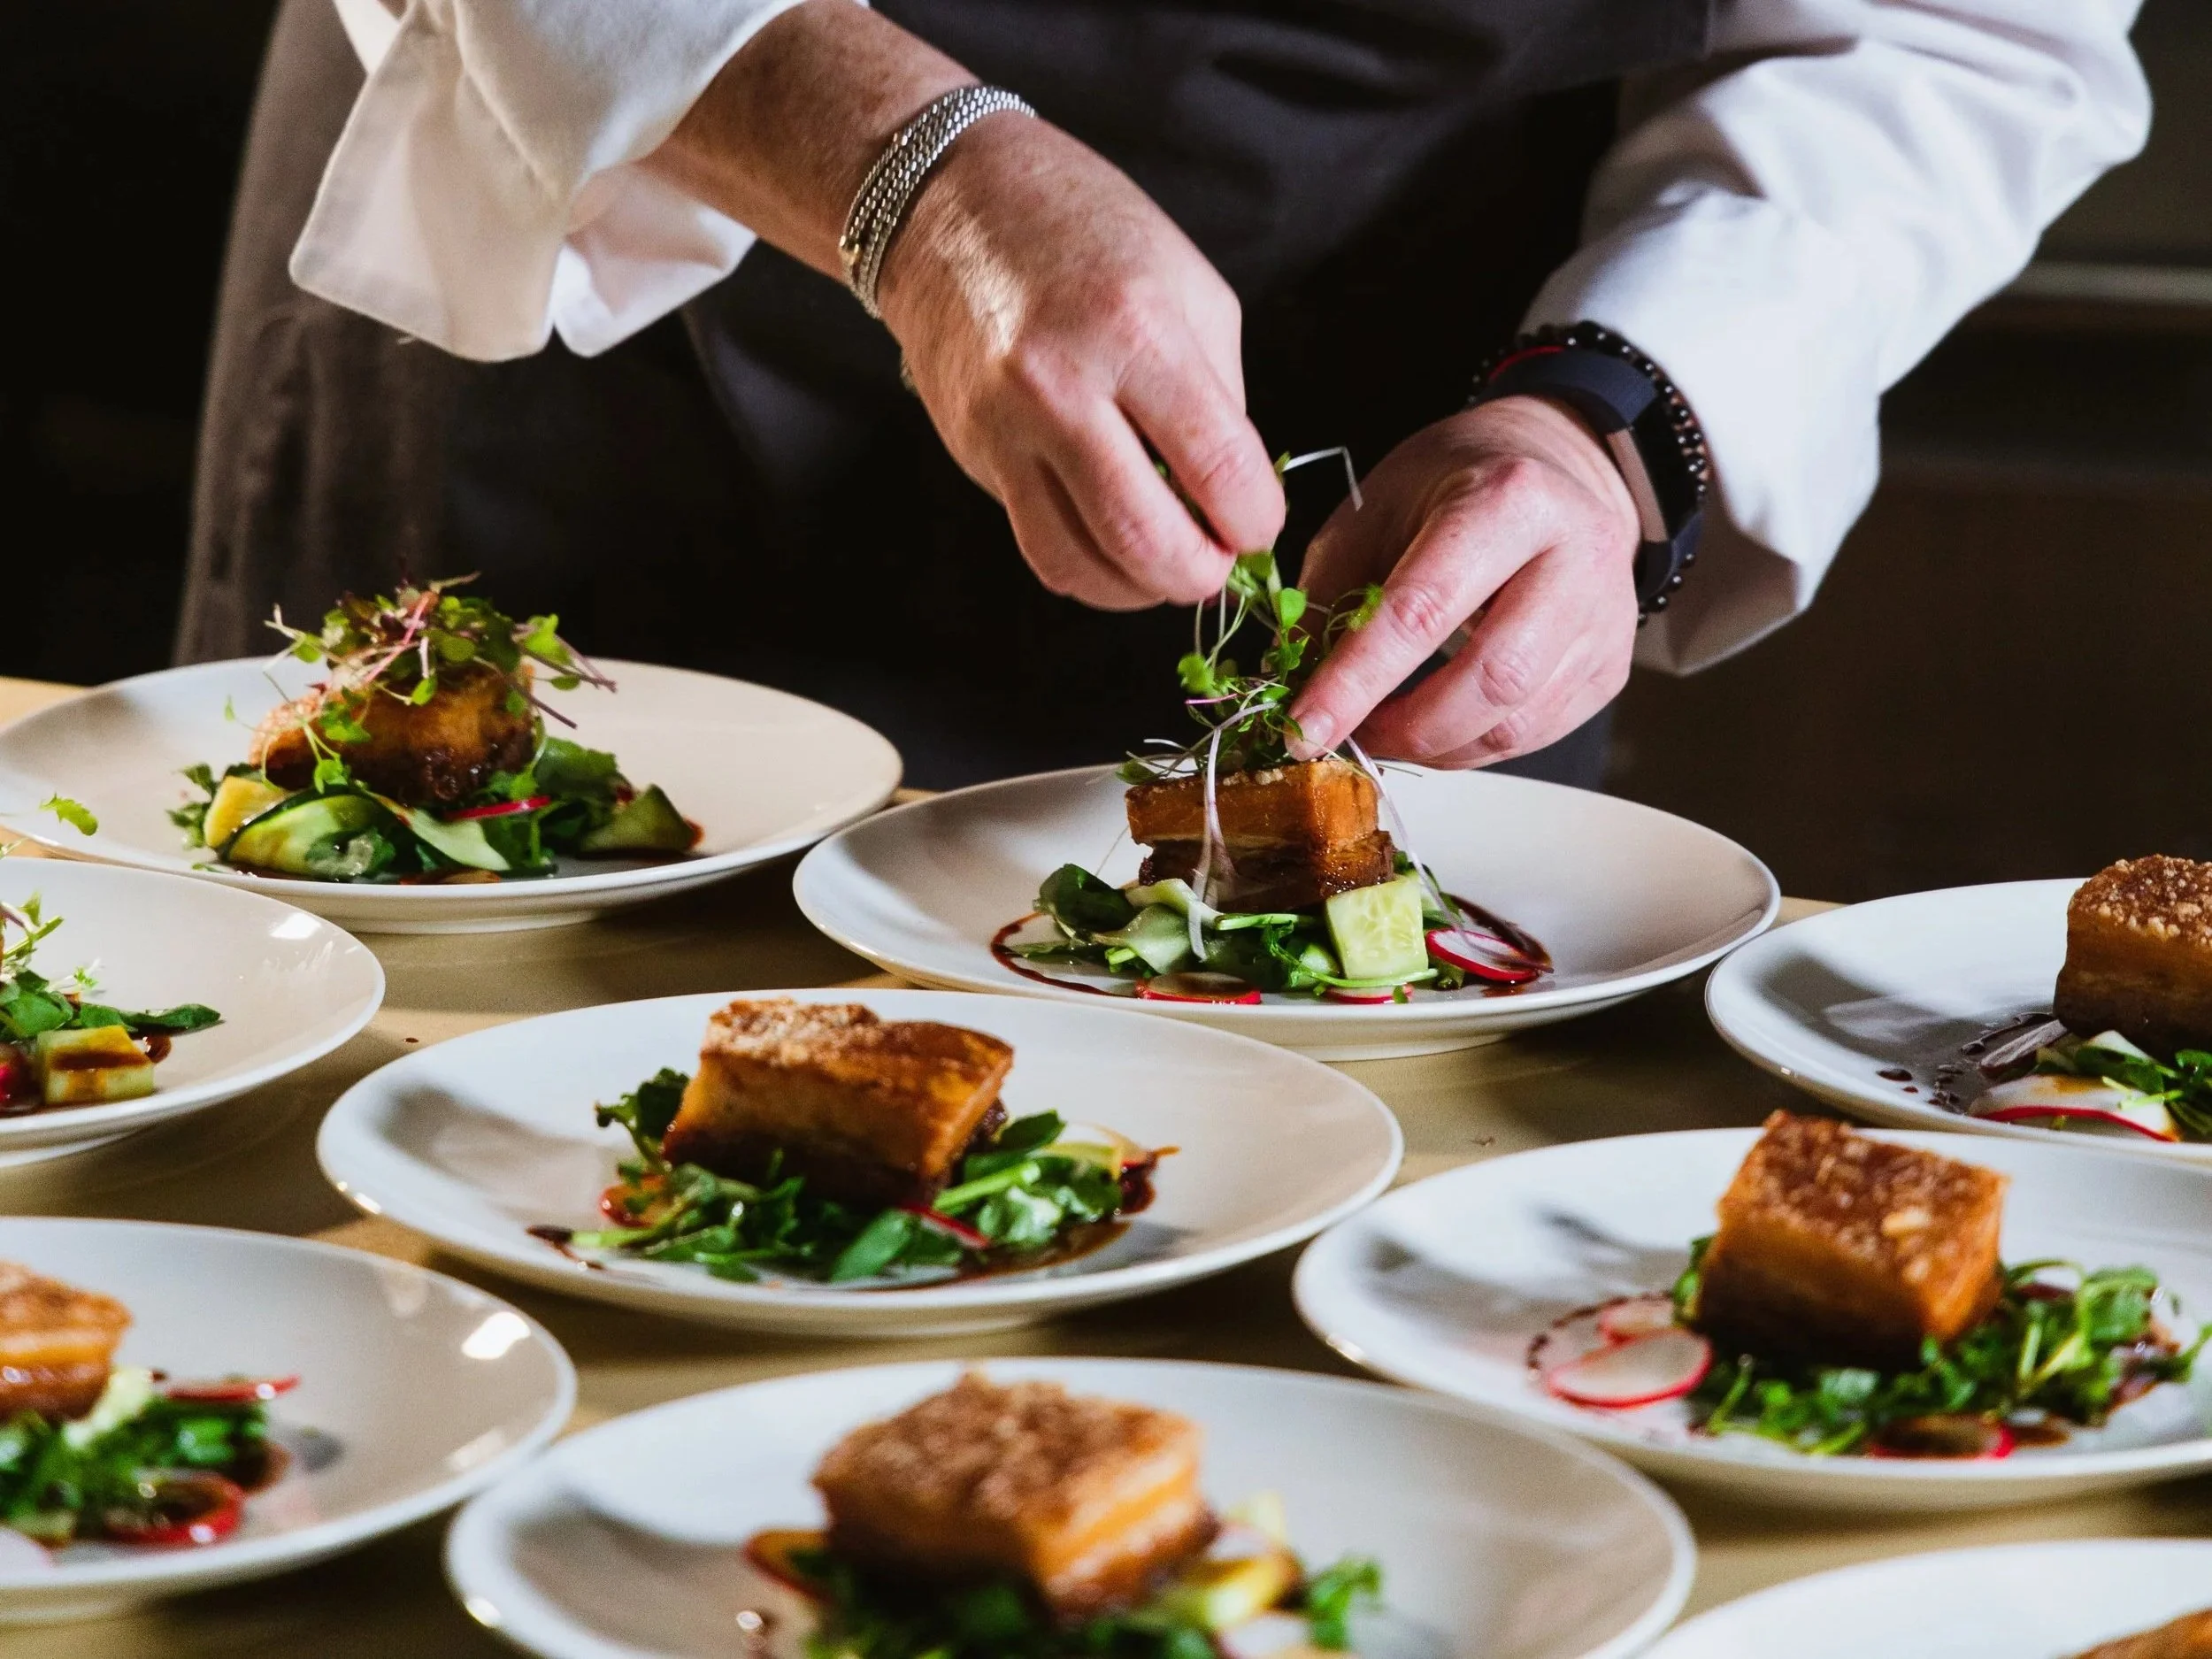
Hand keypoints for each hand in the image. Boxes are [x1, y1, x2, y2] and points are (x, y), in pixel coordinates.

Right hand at [877, 116, 1284, 609]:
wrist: (950, 204)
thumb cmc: (1087, 233)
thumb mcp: (1188, 287)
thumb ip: (1218, 398)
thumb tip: (1231, 498)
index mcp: (1135, 330)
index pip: (1218, 470)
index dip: (1255, 521)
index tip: (1258, 523)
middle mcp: (1061, 385)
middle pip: (1143, 538)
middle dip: (1201, 574)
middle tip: (1219, 562)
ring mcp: (1006, 427)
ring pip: (1082, 564)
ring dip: (1141, 588)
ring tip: (1168, 563)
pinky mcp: (974, 454)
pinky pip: (1039, 548)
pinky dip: (1090, 571)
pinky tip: (1117, 553)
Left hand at [1288, 397, 1640, 768]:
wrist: (1555, 464)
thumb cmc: (1456, 483)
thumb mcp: (1376, 510)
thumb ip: (1330, 595)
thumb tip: (1289, 683)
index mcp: (1508, 500)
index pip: (1422, 610)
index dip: (1355, 681)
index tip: (1302, 728)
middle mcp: (1574, 557)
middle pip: (1490, 679)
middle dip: (1405, 729)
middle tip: (1348, 737)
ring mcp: (1604, 617)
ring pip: (1516, 722)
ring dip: (1435, 747)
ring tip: (1385, 731)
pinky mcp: (1610, 665)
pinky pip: (1536, 735)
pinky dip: (1472, 747)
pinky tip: (1435, 726)